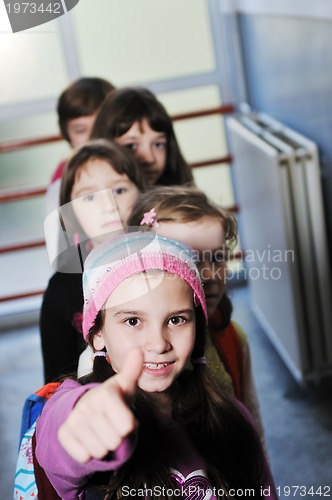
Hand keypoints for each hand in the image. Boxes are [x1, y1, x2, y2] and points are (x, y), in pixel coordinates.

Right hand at [58, 348, 142, 462]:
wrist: (88, 405)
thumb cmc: (114, 397)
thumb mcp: (126, 385)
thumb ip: (134, 371)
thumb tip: (138, 350)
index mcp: (106, 393)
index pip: (127, 428)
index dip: (129, 426)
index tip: (123, 416)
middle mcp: (87, 404)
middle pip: (114, 441)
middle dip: (116, 437)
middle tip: (112, 424)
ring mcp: (73, 419)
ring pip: (99, 451)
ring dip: (103, 446)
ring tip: (102, 430)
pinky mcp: (63, 433)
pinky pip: (83, 456)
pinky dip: (89, 452)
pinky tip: (89, 437)